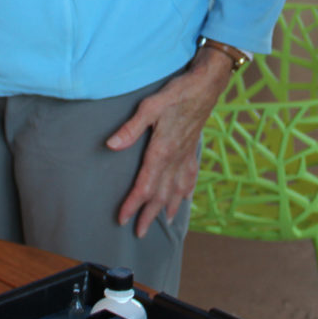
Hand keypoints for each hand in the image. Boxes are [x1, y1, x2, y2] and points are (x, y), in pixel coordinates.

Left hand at [107, 49, 233, 236]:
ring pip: (176, 190)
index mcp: (162, 151)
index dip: (133, 205)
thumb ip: (131, 129)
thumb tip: (111, 145)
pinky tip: (183, 199)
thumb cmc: (177, 94)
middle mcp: (175, 159)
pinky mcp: (192, 150)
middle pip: (160, 195)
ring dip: (167, 208)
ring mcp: (186, 156)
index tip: (123, 219)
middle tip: (139, 232)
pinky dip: (185, 192)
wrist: (206, 85)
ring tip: (161, 222)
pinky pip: (189, 177)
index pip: (145, 186)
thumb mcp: (150, 107)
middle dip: (148, 215)